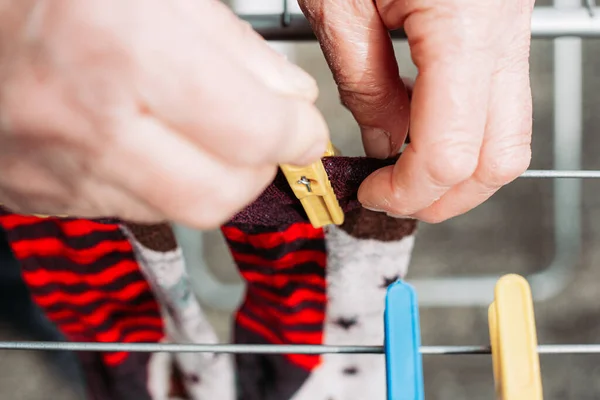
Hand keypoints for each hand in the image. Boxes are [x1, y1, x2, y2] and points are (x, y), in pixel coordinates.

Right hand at [0, 0, 327, 227]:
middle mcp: (89, 125)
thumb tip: (290, 96)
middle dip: (260, 167)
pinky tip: (150, 139)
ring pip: (180, 210)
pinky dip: (164, 181)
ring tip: (203, 129)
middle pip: (220, 193)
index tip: (304, 127)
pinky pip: (133, 208)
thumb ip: (233, 44)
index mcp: (123, 50)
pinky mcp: (40, 193)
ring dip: (214, 176)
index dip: (297, 134)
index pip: (252, 132)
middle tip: (263, 133)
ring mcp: (59, 170)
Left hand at [299, 0, 533, 221]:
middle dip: (442, 197)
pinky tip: (420, 127)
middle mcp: (504, 26)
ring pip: (510, 135)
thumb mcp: (340, 6)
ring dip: (459, 170)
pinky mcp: (504, 26)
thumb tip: (384, 145)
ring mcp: (513, 27)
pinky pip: (501, 102)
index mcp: (463, 21)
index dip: (406, 190)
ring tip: (404, 172)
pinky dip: (464, 132)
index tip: (372, 195)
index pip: (450, 151)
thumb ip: (365, 85)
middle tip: (392, 200)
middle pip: (498, 158)